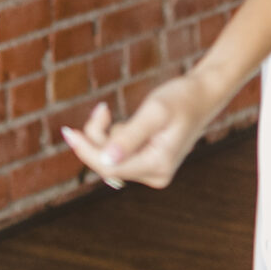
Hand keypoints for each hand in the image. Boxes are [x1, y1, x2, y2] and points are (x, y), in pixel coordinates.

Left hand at [62, 73, 214, 191]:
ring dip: (103, 135)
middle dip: (96, 137)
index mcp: (157, 165)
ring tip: (109, 110)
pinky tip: (119, 121)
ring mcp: (150, 170)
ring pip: (109, 158)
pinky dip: (112, 137)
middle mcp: (154, 174)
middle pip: (107, 164)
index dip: (86, 150)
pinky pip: (116, 154)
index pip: (110, 167)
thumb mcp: (155, 112)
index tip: (68, 132)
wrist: (202, 95)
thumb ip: (130, 136)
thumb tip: (107, 160)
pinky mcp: (145, 163)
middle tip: (101, 108)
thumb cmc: (180, 98)